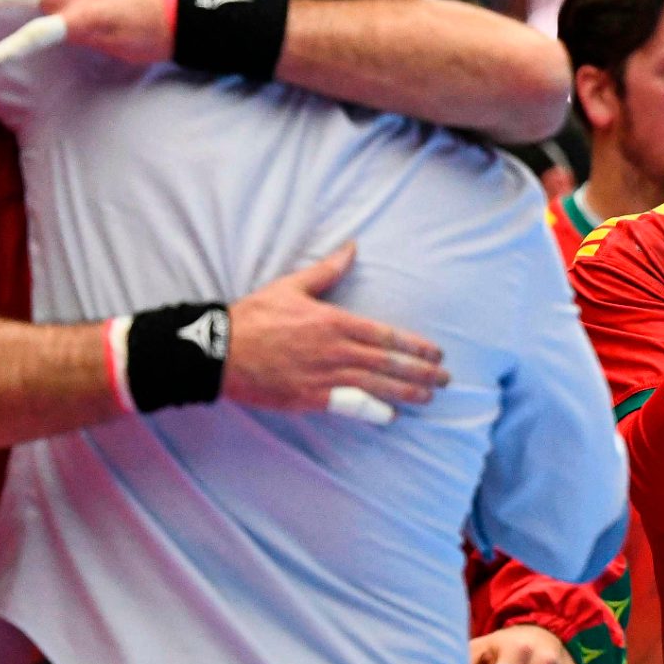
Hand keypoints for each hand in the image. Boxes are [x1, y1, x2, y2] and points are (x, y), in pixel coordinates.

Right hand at [221, 243, 448, 416]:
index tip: (436, 353)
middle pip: (388, 362)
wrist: (218, 351)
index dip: (415, 346)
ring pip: (375, 385)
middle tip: (445, 379)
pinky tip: (391, 416)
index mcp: (334, 321)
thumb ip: (327, 271)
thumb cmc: (254, 316)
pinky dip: (373, 411)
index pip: (386, 335)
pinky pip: (350, 406)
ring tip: (428, 396)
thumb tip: (351, 247)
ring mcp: (324, 376)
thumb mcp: (291, 286)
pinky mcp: (309, 398)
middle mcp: (335, 350)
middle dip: (420, 371)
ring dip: (406, 392)